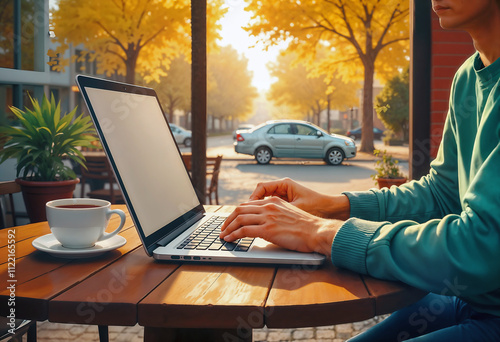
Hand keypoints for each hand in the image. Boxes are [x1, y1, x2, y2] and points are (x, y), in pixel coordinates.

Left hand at [219, 196, 342, 256]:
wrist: (317, 231)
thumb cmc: (307, 227)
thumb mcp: (290, 214)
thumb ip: (277, 214)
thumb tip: (267, 223)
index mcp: (274, 201)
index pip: (248, 204)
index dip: (236, 212)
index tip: (231, 220)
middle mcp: (269, 206)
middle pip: (240, 209)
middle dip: (228, 219)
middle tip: (223, 228)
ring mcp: (267, 217)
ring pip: (239, 219)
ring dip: (228, 228)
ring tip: (223, 235)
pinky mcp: (267, 229)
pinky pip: (244, 230)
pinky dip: (233, 235)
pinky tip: (230, 239)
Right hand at [249, 178, 349, 219]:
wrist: (331, 211)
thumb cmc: (317, 207)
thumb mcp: (296, 209)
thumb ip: (278, 211)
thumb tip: (263, 215)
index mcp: (284, 184)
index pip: (261, 187)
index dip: (252, 199)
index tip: (246, 210)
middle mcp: (283, 188)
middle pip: (260, 194)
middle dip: (250, 206)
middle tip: (242, 217)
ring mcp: (284, 195)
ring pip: (263, 201)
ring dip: (256, 210)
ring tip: (249, 221)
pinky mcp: (287, 203)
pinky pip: (270, 206)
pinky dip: (264, 213)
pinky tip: (261, 222)